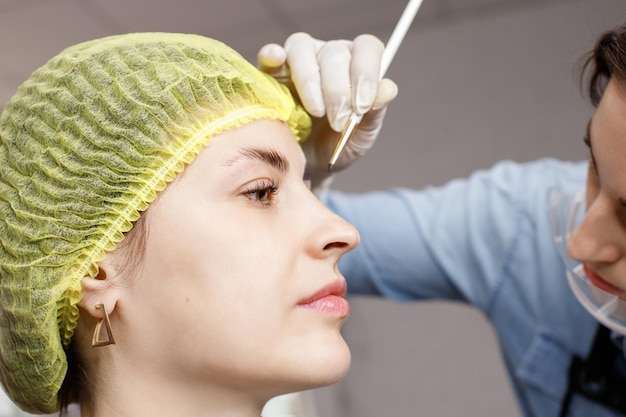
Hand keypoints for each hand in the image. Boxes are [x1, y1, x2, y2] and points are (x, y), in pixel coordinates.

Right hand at [257, 32, 397, 189]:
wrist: (306, 168)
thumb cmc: (336, 146)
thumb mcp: (361, 136)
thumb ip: (375, 112)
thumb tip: (387, 89)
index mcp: (356, 65)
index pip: (367, 48)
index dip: (366, 73)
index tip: (362, 106)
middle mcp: (328, 56)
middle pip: (335, 52)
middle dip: (338, 90)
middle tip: (337, 122)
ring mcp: (298, 61)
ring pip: (303, 49)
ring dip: (310, 81)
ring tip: (314, 112)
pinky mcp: (271, 73)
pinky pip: (269, 54)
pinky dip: (272, 54)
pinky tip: (276, 60)